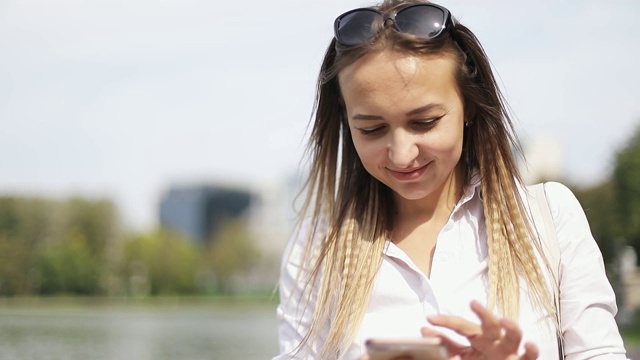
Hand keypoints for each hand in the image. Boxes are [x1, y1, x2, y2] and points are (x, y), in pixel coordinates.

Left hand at [422, 300, 538, 359]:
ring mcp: (509, 350)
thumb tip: (425, 330)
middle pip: (490, 324)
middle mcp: (495, 340)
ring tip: (504, 320)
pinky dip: (531, 350)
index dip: (445, 322)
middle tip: (474, 303)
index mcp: (478, 337)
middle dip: (484, 313)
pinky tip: (529, 344)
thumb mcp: (461, 353)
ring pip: (514, 335)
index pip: (461, 325)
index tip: (430, 319)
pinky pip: (530, 356)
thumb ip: (445, 343)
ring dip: (511, 327)